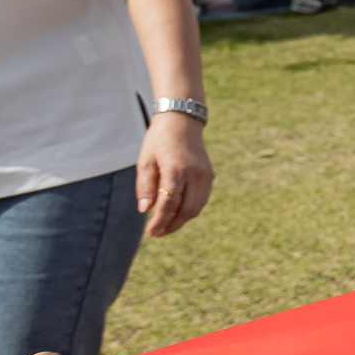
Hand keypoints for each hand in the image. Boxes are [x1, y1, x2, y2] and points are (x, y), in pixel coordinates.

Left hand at [138, 112, 213, 235]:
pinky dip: (190, 210)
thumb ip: (145, 187)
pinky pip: (202, 200)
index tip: (151, 232)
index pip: (169, 203)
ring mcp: (205, 176)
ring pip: (196, 208)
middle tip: (157, 233)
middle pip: (186, 210)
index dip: (160, 221)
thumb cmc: (159, 140)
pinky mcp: (209, 176)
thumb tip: (145, 210)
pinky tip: (177, 213)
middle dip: (172, 225)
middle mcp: (194, 174)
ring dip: (182, 220)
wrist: (182, 121)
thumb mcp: (145, 161)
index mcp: (176, 169)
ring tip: (166, 226)